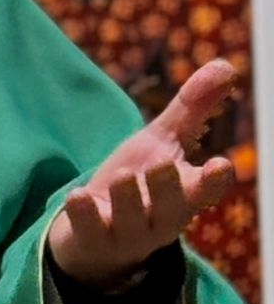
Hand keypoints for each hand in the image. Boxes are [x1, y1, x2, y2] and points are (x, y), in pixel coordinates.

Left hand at [48, 57, 238, 286]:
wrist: (95, 235)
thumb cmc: (139, 183)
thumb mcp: (163, 142)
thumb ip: (193, 109)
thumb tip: (226, 64)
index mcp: (183, 195)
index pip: (204, 192)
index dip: (212, 182)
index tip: (220, 166)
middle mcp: (159, 218)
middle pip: (170, 208)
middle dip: (167, 188)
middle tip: (162, 164)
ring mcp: (124, 232)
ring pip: (132, 221)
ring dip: (128, 198)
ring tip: (127, 175)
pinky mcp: (90, 239)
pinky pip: (89, 230)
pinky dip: (83, 213)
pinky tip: (77, 195)